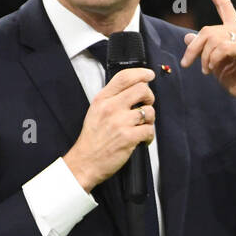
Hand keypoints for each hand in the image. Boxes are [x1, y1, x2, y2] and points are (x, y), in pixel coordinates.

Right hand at [62, 67, 155, 190]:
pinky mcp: (128, 137)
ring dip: (150, 119)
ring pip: (149, 111)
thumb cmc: (92, 139)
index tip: (149, 75)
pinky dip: (149, 136)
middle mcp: (111, 108)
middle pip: (142, 90)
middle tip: (146, 105)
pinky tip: (142, 139)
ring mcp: (120, 122)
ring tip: (141, 126)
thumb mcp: (96, 111)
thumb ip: (112, 99)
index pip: (124, 77)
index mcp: (102, 99)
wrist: (85, 162)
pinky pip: (150, 130)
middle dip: (150, 97)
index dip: (141, 73)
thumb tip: (133, 89)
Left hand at [182, 0, 235, 121]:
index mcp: (235, 32)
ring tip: (206, 71)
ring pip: (212, 38)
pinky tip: (213, 69)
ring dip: (204, 57)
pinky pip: (222, 47)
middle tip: (187, 64)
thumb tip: (187, 37)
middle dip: (193, 48)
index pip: (225, 6)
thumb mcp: (216, 65)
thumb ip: (204, 50)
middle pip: (207, 29)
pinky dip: (213, 59)